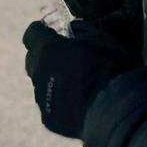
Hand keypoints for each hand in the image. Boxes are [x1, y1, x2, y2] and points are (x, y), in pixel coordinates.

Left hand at [23, 20, 135, 137]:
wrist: (113, 109)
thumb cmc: (107, 67)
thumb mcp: (99, 37)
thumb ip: (80, 29)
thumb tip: (72, 29)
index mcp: (47, 48)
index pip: (32, 34)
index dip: (42, 32)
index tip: (52, 32)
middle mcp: (38, 71)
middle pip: (33, 59)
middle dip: (45, 56)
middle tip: (65, 58)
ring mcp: (41, 96)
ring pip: (41, 83)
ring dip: (53, 79)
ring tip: (76, 84)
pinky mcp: (48, 117)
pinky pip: (50, 104)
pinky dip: (60, 101)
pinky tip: (78, 102)